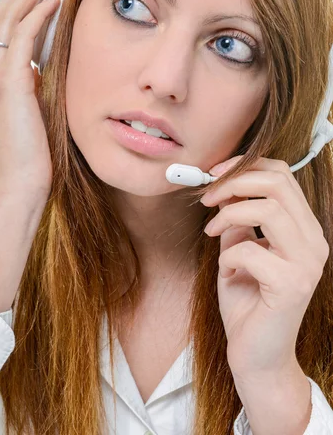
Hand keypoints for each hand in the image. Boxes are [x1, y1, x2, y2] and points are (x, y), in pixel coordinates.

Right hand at [0, 0, 61, 200]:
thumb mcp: (35, 112)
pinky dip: (37, 14)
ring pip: (8, 18)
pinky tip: (55, 0)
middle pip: (2, 15)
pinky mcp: (9, 85)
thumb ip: (35, 87)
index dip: (22, 4)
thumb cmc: (33, 157)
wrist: (21, 185)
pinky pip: (21, 38)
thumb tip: (46, 67)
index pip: (4, 30)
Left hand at [200, 155, 328, 379]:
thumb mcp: (238, 250)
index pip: (283, 175)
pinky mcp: (291, 285)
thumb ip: (237, 220)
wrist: (256, 355)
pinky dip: (228, 254)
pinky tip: (227, 270)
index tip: (214, 173)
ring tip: (210, 230)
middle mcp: (313, 242)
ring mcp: (307, 263)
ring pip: (267, 209)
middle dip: (234, 182)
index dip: (245, 166)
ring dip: (228, 214)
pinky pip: (250, 249)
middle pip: (277, 183)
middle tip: (207, 196)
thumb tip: (223, 187)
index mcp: (304, 229)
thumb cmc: (248, 302)